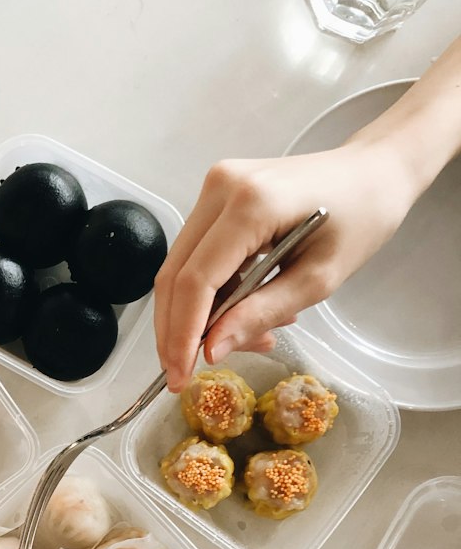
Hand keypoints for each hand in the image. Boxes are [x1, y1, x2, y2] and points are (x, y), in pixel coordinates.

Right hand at [153, 140, 415, 391]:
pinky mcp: (216, 194)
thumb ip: (261, 312)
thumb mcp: (319, 278)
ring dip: (197, 314)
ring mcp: (215, 186)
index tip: (179, 377)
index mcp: (252, 203)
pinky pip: (198, 253)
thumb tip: (211, 350)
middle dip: (176, 330)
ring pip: (181, 266)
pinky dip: (212, 292)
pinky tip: (244, 309)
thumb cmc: (362, 219)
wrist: (371, 171)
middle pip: (176, 273)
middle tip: (185, 374)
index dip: (181, 334)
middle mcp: (221, 187)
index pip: (196, 280)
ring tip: (248, 336)